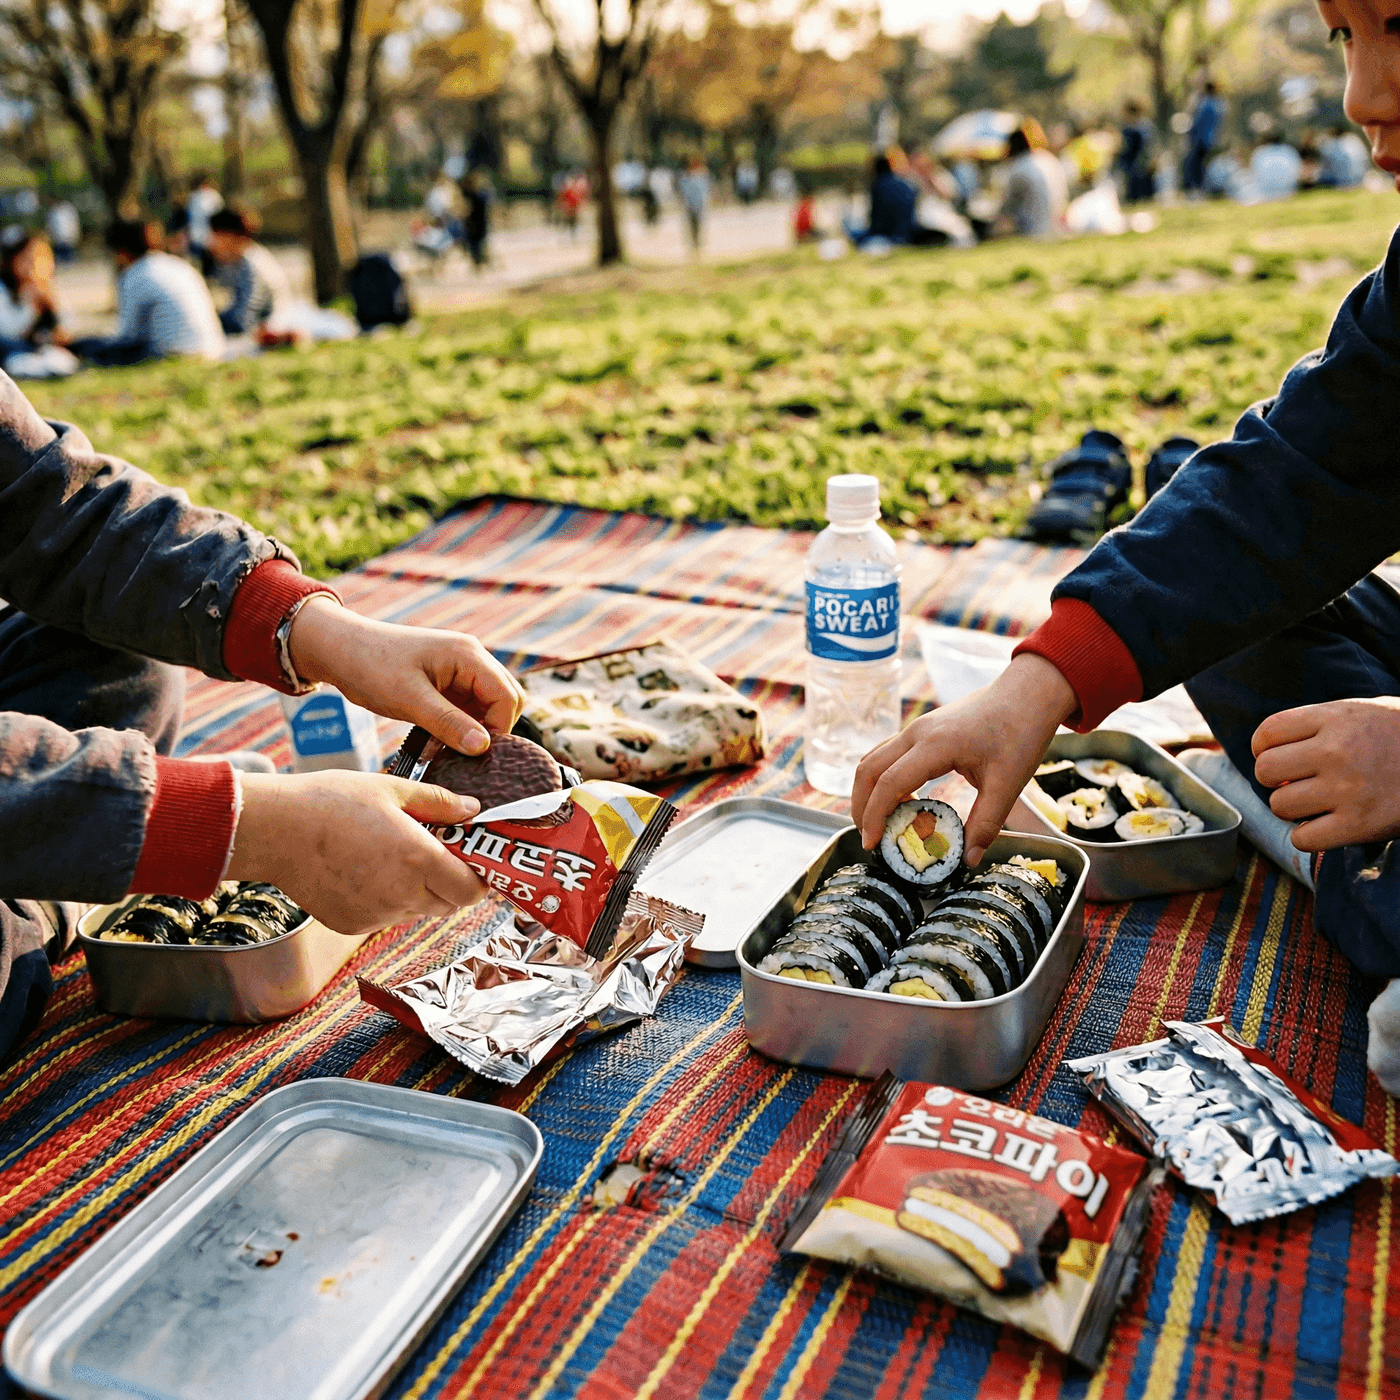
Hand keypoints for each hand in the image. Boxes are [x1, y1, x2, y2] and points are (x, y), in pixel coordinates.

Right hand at [226, 770, 485, 934]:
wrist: (272, 829)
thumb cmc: (330, 802)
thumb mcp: (391, 789)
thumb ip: (438, 803)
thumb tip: (472, 810)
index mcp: (418, 860)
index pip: (471, 892)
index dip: (478, 878)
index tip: (471, 859)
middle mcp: (401, 895)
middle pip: (449, 904)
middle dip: (451, 883)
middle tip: (437, 853)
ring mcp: (375, 915)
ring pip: (418, 911)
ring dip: (420, 891)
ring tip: (396, 857)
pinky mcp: (352, 924)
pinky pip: (387, 916)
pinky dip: (389, 899)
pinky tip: (368, 869)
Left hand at [288, 596, 523, 755]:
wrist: (338, 649)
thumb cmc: (371, 666)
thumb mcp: (410, 699)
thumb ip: (449, 723)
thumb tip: (484, 747)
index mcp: (468, 655)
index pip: (507, 696)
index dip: (499, 728)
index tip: (477, 754)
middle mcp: (471, 658)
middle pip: (505, 699)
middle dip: (492, 729)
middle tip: (468, 754)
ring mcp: (459, 669)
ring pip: (487, 706)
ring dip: (475, 729)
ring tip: (451, 749)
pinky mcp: (446, 681)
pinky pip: (467, 707)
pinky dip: (461, 725)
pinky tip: (441, 740)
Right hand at [851, 652, 1076, 863]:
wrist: (1029, 692)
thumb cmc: (1021, 731)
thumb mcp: (1008, 783)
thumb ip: (986, 823)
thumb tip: (968, 859)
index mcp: (935, 745)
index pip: (890, 783)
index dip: (875, 816)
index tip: (873, 844)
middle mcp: (917, 733)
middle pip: (868, 769)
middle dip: (861, 806)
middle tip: (869, 838)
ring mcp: (918, 728)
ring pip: (874, 759)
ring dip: (869, 791)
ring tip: (880, 823)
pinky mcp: (924, 729)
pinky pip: (889, 753)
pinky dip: (883, 778)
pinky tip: (903, 800)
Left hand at [1253, 697, 1399, 851]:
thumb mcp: (1361, 714)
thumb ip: (1316, 727)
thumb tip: (1267, 754)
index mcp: (1336, 718)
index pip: (1267, 733)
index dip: (1264, 749)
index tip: (1278, 756)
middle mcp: (1337, 751)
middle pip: (1265, 771)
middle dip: (1274, 780)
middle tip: (1297, 782)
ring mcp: (1348, 789)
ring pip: (1279, 805)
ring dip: (1293, 809)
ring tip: (1318, 803)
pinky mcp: (1361, 825)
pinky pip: (1303, 838)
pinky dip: (1308, 836)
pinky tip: (1327, 826)